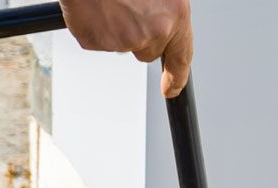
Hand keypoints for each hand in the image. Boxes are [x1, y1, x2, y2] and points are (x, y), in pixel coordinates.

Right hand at [60, 0, 191, 98]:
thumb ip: (165, 8)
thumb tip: (164, 24)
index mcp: (174, 13)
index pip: (182, 55)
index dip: (177, 76)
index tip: (172, 88)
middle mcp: (153, 30)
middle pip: (148, 50)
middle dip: (140, 35)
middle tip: (128, 7)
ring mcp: (124, 39)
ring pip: (122, 43)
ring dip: (116, 25)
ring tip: (110, 0)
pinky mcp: (97, 42)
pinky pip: (97, 39)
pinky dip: (95, 25)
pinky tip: (96, 4)